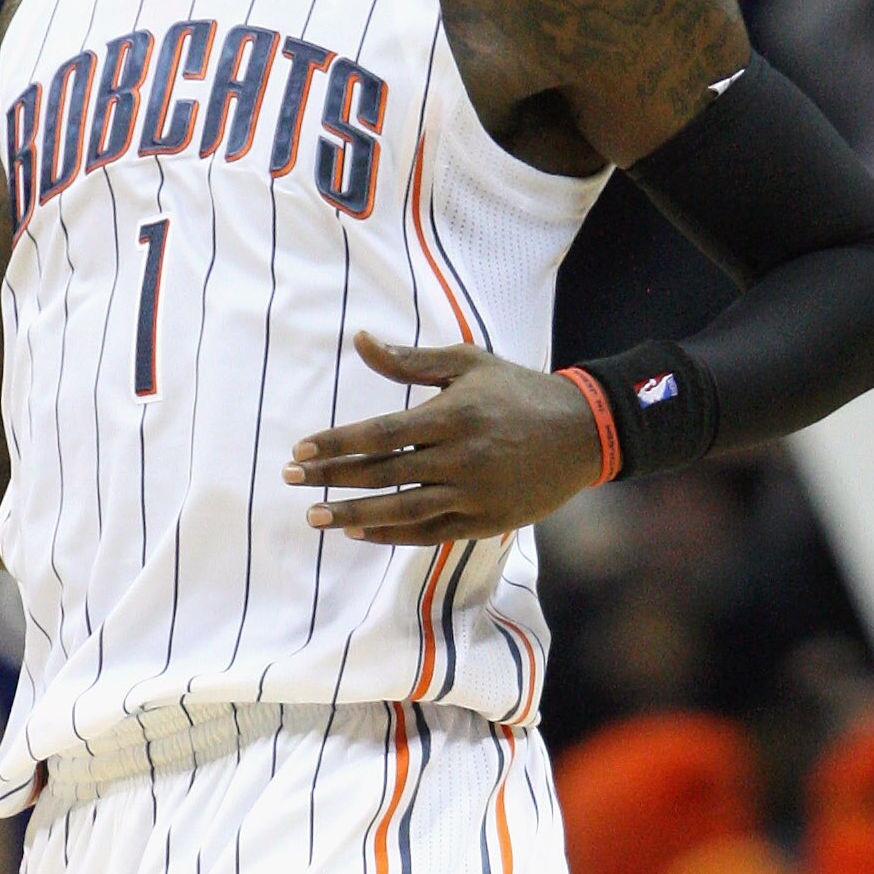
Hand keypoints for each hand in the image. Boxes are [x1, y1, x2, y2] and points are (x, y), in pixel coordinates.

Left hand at [284, 333, 607, 543]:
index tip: (300, 451)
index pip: (380, 434)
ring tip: (315, 516)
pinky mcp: (484, 520)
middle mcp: (460, 457)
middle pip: (382, 473)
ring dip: (353, 515)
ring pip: (401, 510)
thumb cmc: (519, 391)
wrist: (583, 432)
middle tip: (291, 480)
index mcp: (452, 415)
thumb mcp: (468, 363)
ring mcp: (473, 493)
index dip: (337, 445)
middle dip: (331, 478)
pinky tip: (359, 530)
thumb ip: (409, 359)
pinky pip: (428, 532)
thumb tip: (359, 340)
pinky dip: (391, 533)